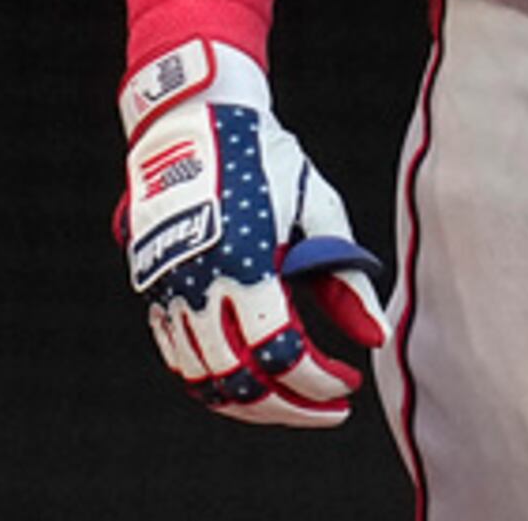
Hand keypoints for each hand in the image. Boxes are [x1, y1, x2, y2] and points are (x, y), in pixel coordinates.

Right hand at [119, 38, 387, 426]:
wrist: (193, 119)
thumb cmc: (265, 158)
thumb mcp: (319, 208)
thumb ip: (343, 278)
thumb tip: (374, 338)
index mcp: (244, 263)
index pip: (281, 355)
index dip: (318, 383)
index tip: (346, 385)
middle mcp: (198, 284)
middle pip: (240, 383)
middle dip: (289, 408)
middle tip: (327, 409)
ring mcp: (168, 290)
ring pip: (203, 380)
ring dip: (250, 404)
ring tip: (291, 401)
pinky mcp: (153, 288)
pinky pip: (178, 356)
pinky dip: (213, 381)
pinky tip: (249, 380)